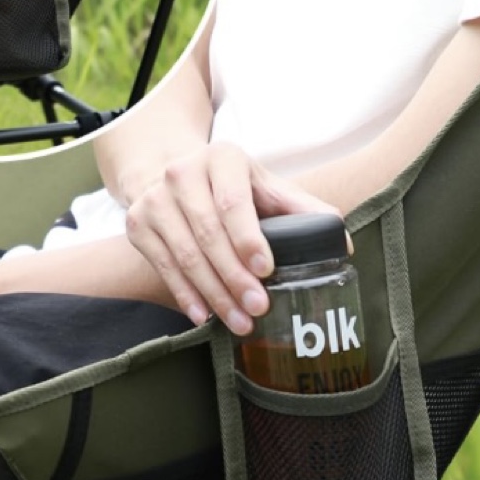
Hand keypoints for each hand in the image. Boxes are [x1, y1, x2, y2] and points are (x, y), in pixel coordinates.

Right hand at [124, 142, 340, 334]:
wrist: (174, 176)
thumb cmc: (232, 187)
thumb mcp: (266, 187)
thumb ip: (302, 210)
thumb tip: (341, 243)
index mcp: (222, 158)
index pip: (233, 201)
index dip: (248, 238)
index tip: (266, 269)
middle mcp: (182, 173)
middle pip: (208, 233)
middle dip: (234, 276)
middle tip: (258, 307)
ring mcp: (155, 199)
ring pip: (185, 254)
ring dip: (213, 293)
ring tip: (239, 321)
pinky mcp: (138, 223)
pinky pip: (163, 266)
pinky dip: (185, 295)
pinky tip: (204, 316)